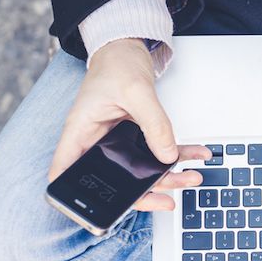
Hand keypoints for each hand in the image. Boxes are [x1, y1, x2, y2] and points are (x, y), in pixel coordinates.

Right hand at [48, 38, 209, 210]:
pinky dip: (179, 156)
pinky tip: (196, 155)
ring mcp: (117, 142)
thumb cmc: (117, 63)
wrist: (128, 48)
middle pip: (114, 180)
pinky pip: (157, 153)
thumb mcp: (136, 91)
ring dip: (169, 176)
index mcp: (80, 132)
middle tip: (168, 198)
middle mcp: (96, 142)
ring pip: (141, 171)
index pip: (65, 170)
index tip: (96, 212)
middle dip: (144, 192)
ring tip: (193, 176)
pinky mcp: (136, 138)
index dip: (73, 197)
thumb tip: (167, 154)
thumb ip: (153, 123)